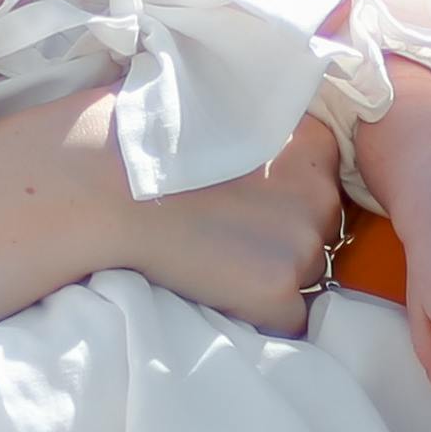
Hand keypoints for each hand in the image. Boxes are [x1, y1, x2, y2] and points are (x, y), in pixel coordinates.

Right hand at [112, 113, 347, 335]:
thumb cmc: (149, 140)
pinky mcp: (277, 290)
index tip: (248, 197)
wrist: (108, 183)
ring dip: (272, 273)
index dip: (285, 195)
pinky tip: (218, 289)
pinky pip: (289, 320)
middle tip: (228, 229)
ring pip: (307, 275)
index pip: (323, 183)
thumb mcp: (226, 111)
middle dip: (284, 235)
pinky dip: (258, 314)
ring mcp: (303, 244)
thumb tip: (264, 155)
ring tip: (216, 257)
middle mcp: (321, 193)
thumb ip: (264, 134)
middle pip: (321, 230)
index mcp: (314, 142)